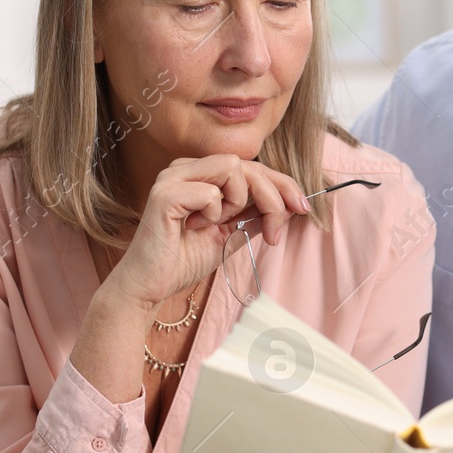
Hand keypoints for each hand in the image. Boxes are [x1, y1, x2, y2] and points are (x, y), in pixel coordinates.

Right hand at [102, 155, 309, 314]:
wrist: (150, 287)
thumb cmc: (183, 260)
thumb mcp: (231, 235)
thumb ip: (255, 216)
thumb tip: (291, 204)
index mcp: (200, 174)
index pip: (252, 167)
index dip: (282, 184)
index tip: (302, 207)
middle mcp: (185, 168)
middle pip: (248, 164)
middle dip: (273, 197)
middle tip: (275, 233)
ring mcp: (172, 177)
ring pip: (233, 168)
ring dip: (238, 202)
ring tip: (218, 226)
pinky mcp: (165, 194)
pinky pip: (211, 192)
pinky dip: (214, 213)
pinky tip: (197, 227)